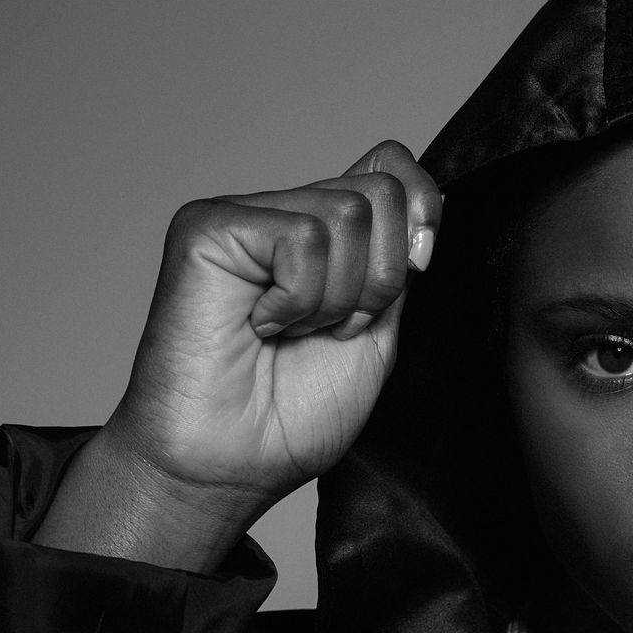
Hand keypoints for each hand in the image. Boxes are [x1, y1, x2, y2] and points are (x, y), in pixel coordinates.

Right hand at [35, 141, 440, 569]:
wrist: (229, 466)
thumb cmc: (290, 415)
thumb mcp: (377, 332)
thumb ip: (396, 265)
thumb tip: (425, 204)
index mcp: (322, 236)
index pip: (388, 167)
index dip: (422, 204)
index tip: (419, 266)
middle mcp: (282, 215)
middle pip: (381, 192)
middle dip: (378, 278)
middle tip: (330, 329)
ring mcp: (243, 216)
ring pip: (347, 213)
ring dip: (336, 297)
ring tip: (290, 332)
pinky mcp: (208, 227)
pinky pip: (301, 236)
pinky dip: (298, 297)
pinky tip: (261, 324)